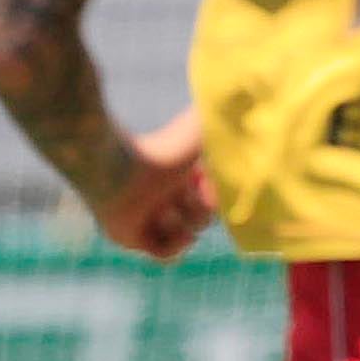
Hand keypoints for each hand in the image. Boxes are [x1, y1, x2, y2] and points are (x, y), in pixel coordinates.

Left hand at [90, 108, 216, 262]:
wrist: (116, 167)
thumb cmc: (158, 150)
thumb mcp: (198, 133)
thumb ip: (220, 123)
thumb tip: (243, 106)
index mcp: (174, 173)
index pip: (207, 193)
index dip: (213, 191)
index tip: (207, 178)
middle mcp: (160, 194)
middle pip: (199, 215)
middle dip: (201, 207)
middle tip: (188, 194)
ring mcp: (145, 216)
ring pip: (184, 233)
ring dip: (184, 223)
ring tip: (167, 210)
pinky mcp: (130, 237)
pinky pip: (164, 254)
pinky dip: (174, 244)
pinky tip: (166, 225)